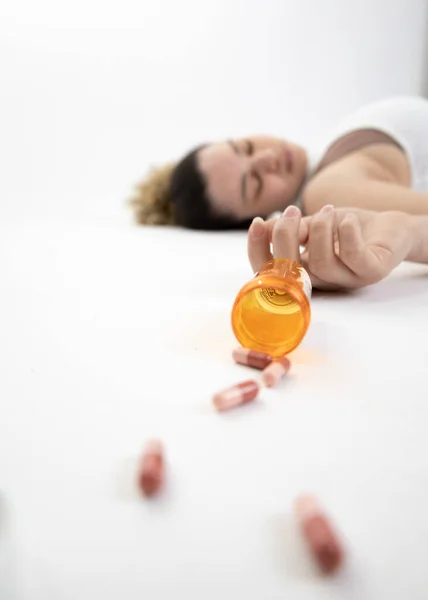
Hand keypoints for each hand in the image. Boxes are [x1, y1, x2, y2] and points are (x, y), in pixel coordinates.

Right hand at [247, 205, 412, 289]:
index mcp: (304, 272)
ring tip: (329, 212)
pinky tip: (347, 221)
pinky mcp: (372, 271)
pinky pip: (353, 257)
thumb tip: (264, 227)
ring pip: (321, 264)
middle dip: (285, 237)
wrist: (391, 227)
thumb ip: (293, 229)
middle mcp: (323, 281)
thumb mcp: (315, 223)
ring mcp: (347, 280)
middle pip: (291, 272)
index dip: (258, 251)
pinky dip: (346, 234)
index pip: (271, 272)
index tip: (258, 223)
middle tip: (291, 211)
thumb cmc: (349, 228)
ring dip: (320, 231)